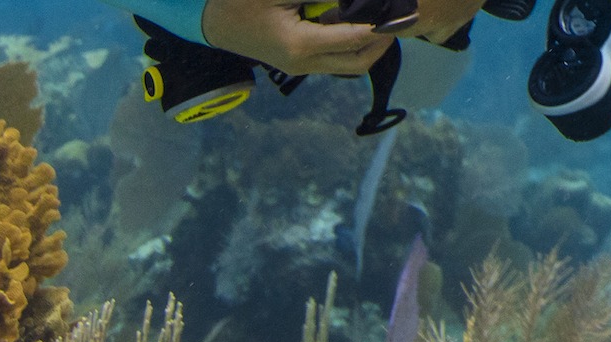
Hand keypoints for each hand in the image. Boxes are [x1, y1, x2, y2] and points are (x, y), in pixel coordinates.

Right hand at [202, 0, 391, 76]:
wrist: (213, 23)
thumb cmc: (240, 2)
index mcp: (300, 45)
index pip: (355, 38)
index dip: (380, 26)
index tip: (397, 11)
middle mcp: (304, 63)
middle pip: (360, 62)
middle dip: (383, 42)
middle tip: (396, 19)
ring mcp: (301, 67)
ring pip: (349, 65)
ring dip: (368, 45)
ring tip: (380, 20)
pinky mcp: (298, 65)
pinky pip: (335, 60)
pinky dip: (351, 45)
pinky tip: (356, 23)